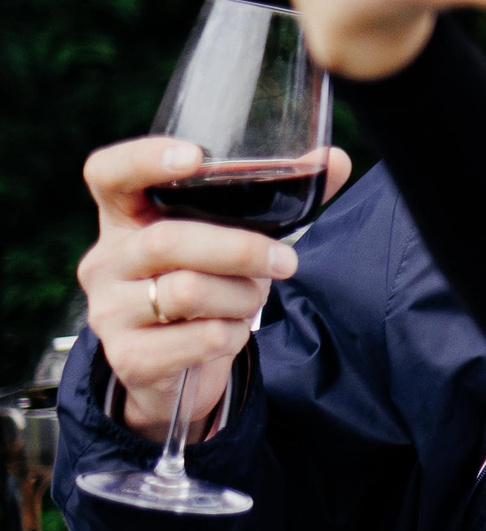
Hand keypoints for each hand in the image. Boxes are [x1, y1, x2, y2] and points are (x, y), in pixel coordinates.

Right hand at [77, 137, 354, 435]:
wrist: (180, 372)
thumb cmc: (210, 287)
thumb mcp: (234, 240)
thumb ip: (278, 201)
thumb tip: (334, 160)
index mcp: (126, 219)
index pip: (108, 174)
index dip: (144, 159)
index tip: (196, 157)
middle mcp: (106, 261)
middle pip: (166, 241)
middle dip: (241, 250)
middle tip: (286, 262)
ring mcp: (109, 311)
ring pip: (187, 292)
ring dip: (242, 298)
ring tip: (250, 302)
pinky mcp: (129, 357)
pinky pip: (201, 339)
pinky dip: (233, 336)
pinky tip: (229, 334)